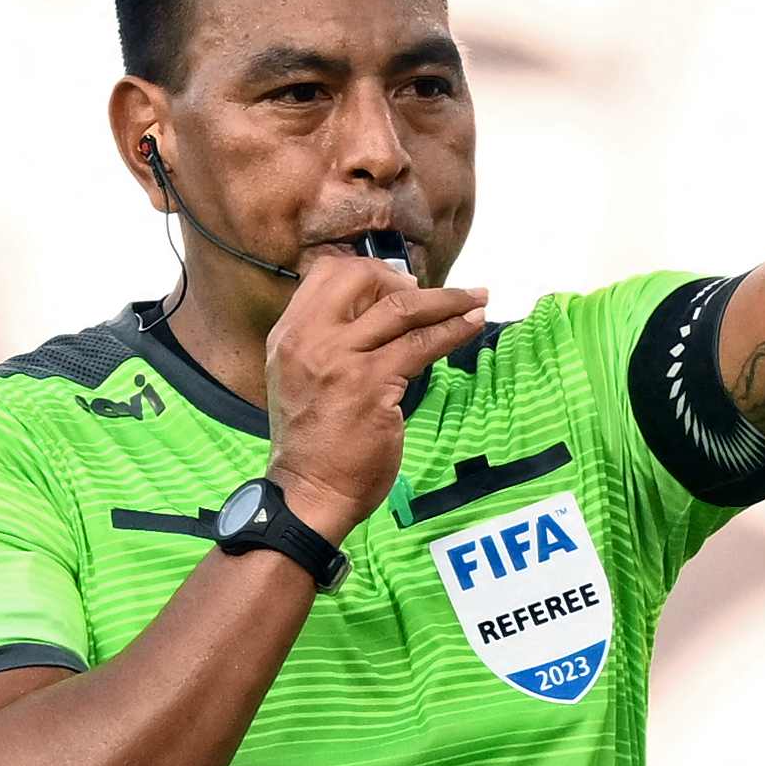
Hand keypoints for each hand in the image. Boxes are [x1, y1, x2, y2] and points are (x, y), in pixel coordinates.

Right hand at [261, 250, 500, 539]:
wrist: (308, 493)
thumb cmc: (312, 445)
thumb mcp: (301, 380)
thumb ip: (326, 345)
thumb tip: (376, 316)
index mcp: (288, 335)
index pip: (327, 272)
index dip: (370, 272)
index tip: (398, 286)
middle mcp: (309, 339)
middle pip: (362, 277)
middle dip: (405, 280)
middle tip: (434, 296)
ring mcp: (340, 359)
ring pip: (401, 308)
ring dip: (447, 299)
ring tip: (476, 298)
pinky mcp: (372, 384)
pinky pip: (421, 344)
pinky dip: (454, 329)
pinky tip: (473, 323)